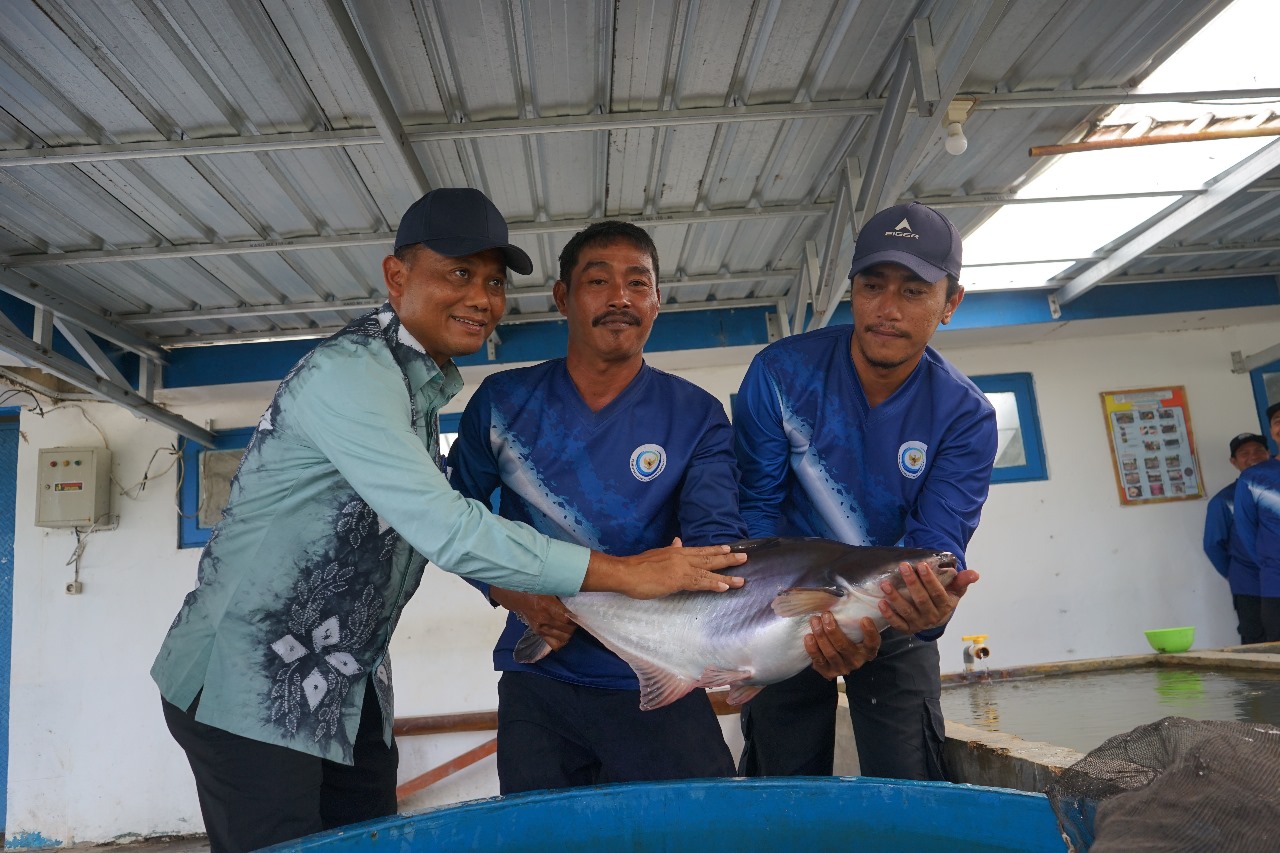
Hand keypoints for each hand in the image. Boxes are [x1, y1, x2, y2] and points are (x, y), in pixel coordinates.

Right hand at [490, 588, 576, 650]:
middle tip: (573, 620)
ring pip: (562, 639)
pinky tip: (562, 633)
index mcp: (547, 606)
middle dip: (573, 626)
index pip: (567, 618)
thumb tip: (576, 600)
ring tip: (568, 627)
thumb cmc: (535, 590)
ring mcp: (540, 628)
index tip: (577, 615)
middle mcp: (544, 619)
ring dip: (568, 634)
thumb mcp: (549, 588)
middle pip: (567, 630)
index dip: (575, 618)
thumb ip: (561, 595)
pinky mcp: (538, 633)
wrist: (517, 597)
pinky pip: (554, 644)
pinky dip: (561, 641)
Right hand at [581, 537, 746, 598]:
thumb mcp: (656, 554)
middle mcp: (682, 557)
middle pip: (709, 557)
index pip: (700, 550)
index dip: (715, 549)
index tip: (729, 548)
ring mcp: (681, 568)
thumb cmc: (637, 566)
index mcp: (676, 551)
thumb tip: (678, 541)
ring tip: (741, 578)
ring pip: (709, 570)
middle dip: (728, 558)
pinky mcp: (679, 580)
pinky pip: (700, 582)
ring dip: (726, 575)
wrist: (626, 572)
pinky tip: (725, 586)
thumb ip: (670, 549)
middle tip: (744, 557)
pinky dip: (714, 584)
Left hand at [805, 614, 879, 678]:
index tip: (865, 619)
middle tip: (825, 614)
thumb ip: (853, 623)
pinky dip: (812, 648)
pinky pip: (819, 660)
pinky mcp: (828, 672)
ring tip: (814, 621)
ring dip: (820, 635)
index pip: (872, 643)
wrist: (839, 661)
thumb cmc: (848, 640)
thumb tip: (841, 601)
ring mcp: (841, 668)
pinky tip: (809, 636)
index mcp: (867, 651)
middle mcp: (856, 661)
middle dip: (832, 630)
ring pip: (830, 653)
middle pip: (843, 646)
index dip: (870, 632)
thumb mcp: (855, 633)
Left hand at [878, 561, 979, 633]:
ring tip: (885, 584)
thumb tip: (975, 574)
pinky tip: (881, 603)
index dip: (930, 580)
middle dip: (912, 583)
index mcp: (945, 606)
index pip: (938, 593)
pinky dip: (889, 615)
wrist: (937, 617)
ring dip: (895, 598)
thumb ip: (962, 581)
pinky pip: (897, 624)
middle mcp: (932, 617)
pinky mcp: (907, 629)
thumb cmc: (945, 598)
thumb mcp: (955, 590)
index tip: (921, 565)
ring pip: (907, 611)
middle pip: (921, 600)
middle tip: (903, 567)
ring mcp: (919, 624)